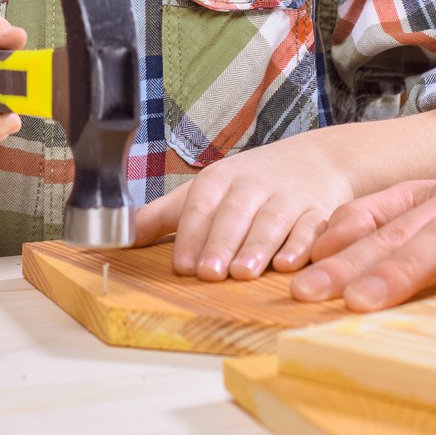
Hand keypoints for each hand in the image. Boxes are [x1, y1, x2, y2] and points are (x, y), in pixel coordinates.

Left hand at [134, 135, 355, 281]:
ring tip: (244, 272)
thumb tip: (117, 237)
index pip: (201, 206)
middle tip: (210, 273)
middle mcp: (252, 186)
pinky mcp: (318, 211)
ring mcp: (287, 197)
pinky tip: (290, 264)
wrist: (314, 161)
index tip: (184, 266)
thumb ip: (162, 217)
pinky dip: (302, 245)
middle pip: (235, 214)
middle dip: (222, 243)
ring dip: (258, 246)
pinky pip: (311, 227)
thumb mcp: (203, 192)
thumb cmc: (248, 184)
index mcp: (219, 180)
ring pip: (272, 220)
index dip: (192, 236)